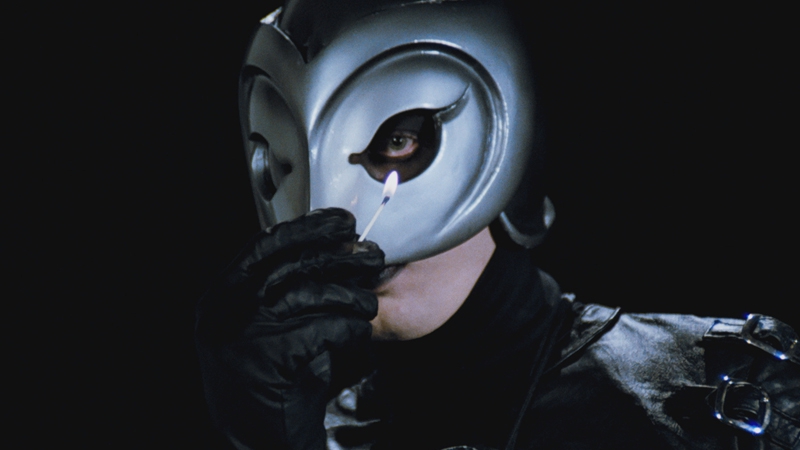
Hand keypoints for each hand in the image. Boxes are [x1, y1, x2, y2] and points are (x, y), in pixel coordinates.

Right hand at [195, 208, 383, 448]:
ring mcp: (239, 337)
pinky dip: (346, 327)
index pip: (263, 246)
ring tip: (368, 301)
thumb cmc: (271, 377)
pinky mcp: (266, 362)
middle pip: (288, 265)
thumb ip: (281, 287)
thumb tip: (333, 243)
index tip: (340, 222)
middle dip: (336, 255)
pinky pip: (319, 330)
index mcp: (220, 296)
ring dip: (347, 294)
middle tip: (372, 254)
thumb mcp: (264, 325)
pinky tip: (359, 332)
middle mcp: (222, 312)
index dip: (306, 229)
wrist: (263, 439)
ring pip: (305, 296)